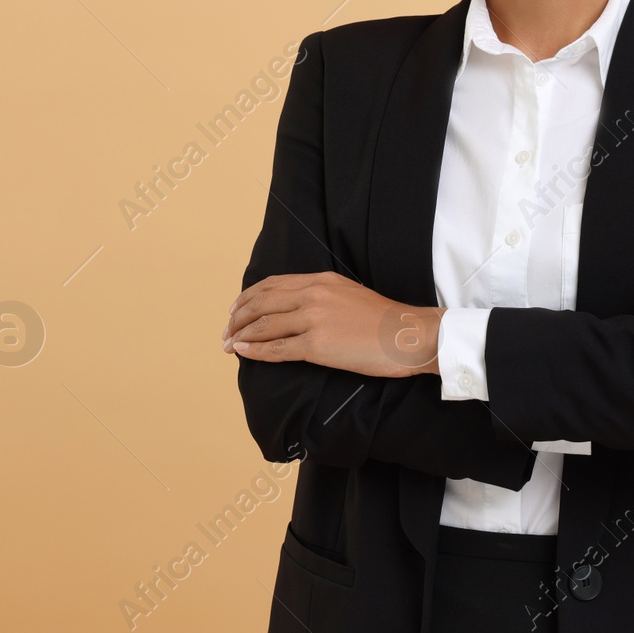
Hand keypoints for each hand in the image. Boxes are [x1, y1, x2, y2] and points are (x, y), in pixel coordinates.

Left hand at [222, 271, 442, 377]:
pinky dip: (255, 350)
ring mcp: (314, 319)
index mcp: (321, 280)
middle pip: (261, 302)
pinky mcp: (318, 345)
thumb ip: (323, 296)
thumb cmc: (384, 321)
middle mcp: (313, 294)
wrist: (408, 335)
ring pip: (264, 324)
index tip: (236, 308)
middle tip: (225, 330)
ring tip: (227, 344)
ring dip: (240, 335)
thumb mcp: (349, 294)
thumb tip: (299, 309)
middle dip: (238, 317)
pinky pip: (277, 348)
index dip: (249, 297)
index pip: (273, 284)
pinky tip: (243, 352)